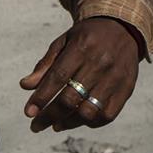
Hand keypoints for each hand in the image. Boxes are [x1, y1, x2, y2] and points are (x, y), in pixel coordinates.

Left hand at [19, 16, 141, 133]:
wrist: (125, 27)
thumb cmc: (88, 37)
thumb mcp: (65, 41)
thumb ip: (46, 64)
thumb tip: (25, 86)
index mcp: (82, 47)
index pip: (58, 78)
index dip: (41, 98)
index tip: (28, 113)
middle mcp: (100, 63)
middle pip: (71, 98)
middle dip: (49, 116)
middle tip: (36, 125)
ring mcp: (115, 77)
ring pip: (89, 111)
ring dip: (68, 122)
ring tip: (56, 125)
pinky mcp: (127, 88)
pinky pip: (107, 115)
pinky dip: (90, 123)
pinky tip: (78, 120)